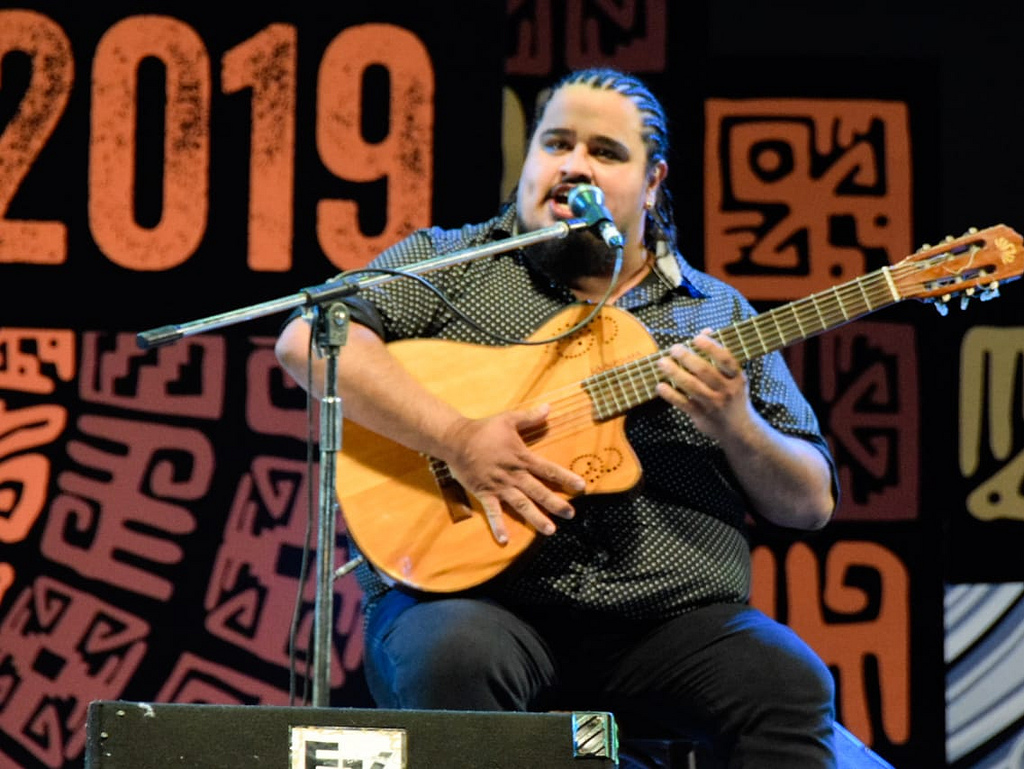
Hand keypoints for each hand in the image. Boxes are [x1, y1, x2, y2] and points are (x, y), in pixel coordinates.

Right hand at [442, 404, 585, 543]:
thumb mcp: (508, 419)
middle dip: (555, 503)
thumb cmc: (483, 429)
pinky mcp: (484, 494)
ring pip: (521, 504)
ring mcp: (499, 486)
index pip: (548, 469)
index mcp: (521, 458)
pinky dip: (498, 526)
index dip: (565, 478)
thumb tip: (549, 407)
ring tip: (550, 531)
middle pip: (538, 491)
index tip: (581, 487)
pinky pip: (492, 512)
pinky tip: (505, 541)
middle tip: (571, 514)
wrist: (455, 440)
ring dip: (536, 518)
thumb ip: (530, 416)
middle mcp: (513, 475)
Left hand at [654, 329, 752, 441]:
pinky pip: (683, 403)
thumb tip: (707, 330)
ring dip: (674, 373)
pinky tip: (660, 386)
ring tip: (662, 362)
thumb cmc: (733, 397)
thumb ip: (719, 355)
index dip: (711, 346)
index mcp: (736, 377)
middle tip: (673, 349)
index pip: (725, 359)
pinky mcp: (702, 416)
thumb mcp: (733, 377)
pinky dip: (670, 395)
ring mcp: (714, 404)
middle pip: (705, 371)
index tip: (696, 338)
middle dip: (687, 357)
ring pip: (692, 386)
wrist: (740, 430)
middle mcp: (726, 390)